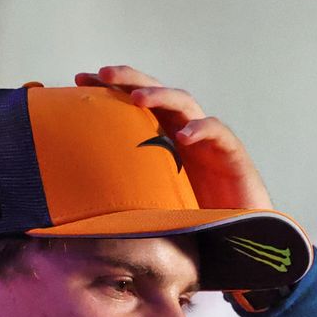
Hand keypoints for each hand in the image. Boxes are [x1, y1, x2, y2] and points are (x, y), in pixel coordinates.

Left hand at [75, 65, 274, 211]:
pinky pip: (216, 132)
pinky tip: (184, 136)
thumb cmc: (193, 225)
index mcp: (161, 142)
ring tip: (138, 99)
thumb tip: (77, 197)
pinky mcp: (231, 154)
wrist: (239, 242)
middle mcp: (182, 134)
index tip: (79, 80)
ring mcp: (207, 142)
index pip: (133, 106)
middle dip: (130, 78)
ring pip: (184, 103)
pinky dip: (201, 129)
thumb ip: (123, 193)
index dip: (109, 89)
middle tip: (104, 74)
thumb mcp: (147, 205)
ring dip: (160, 96)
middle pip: (155, 93)